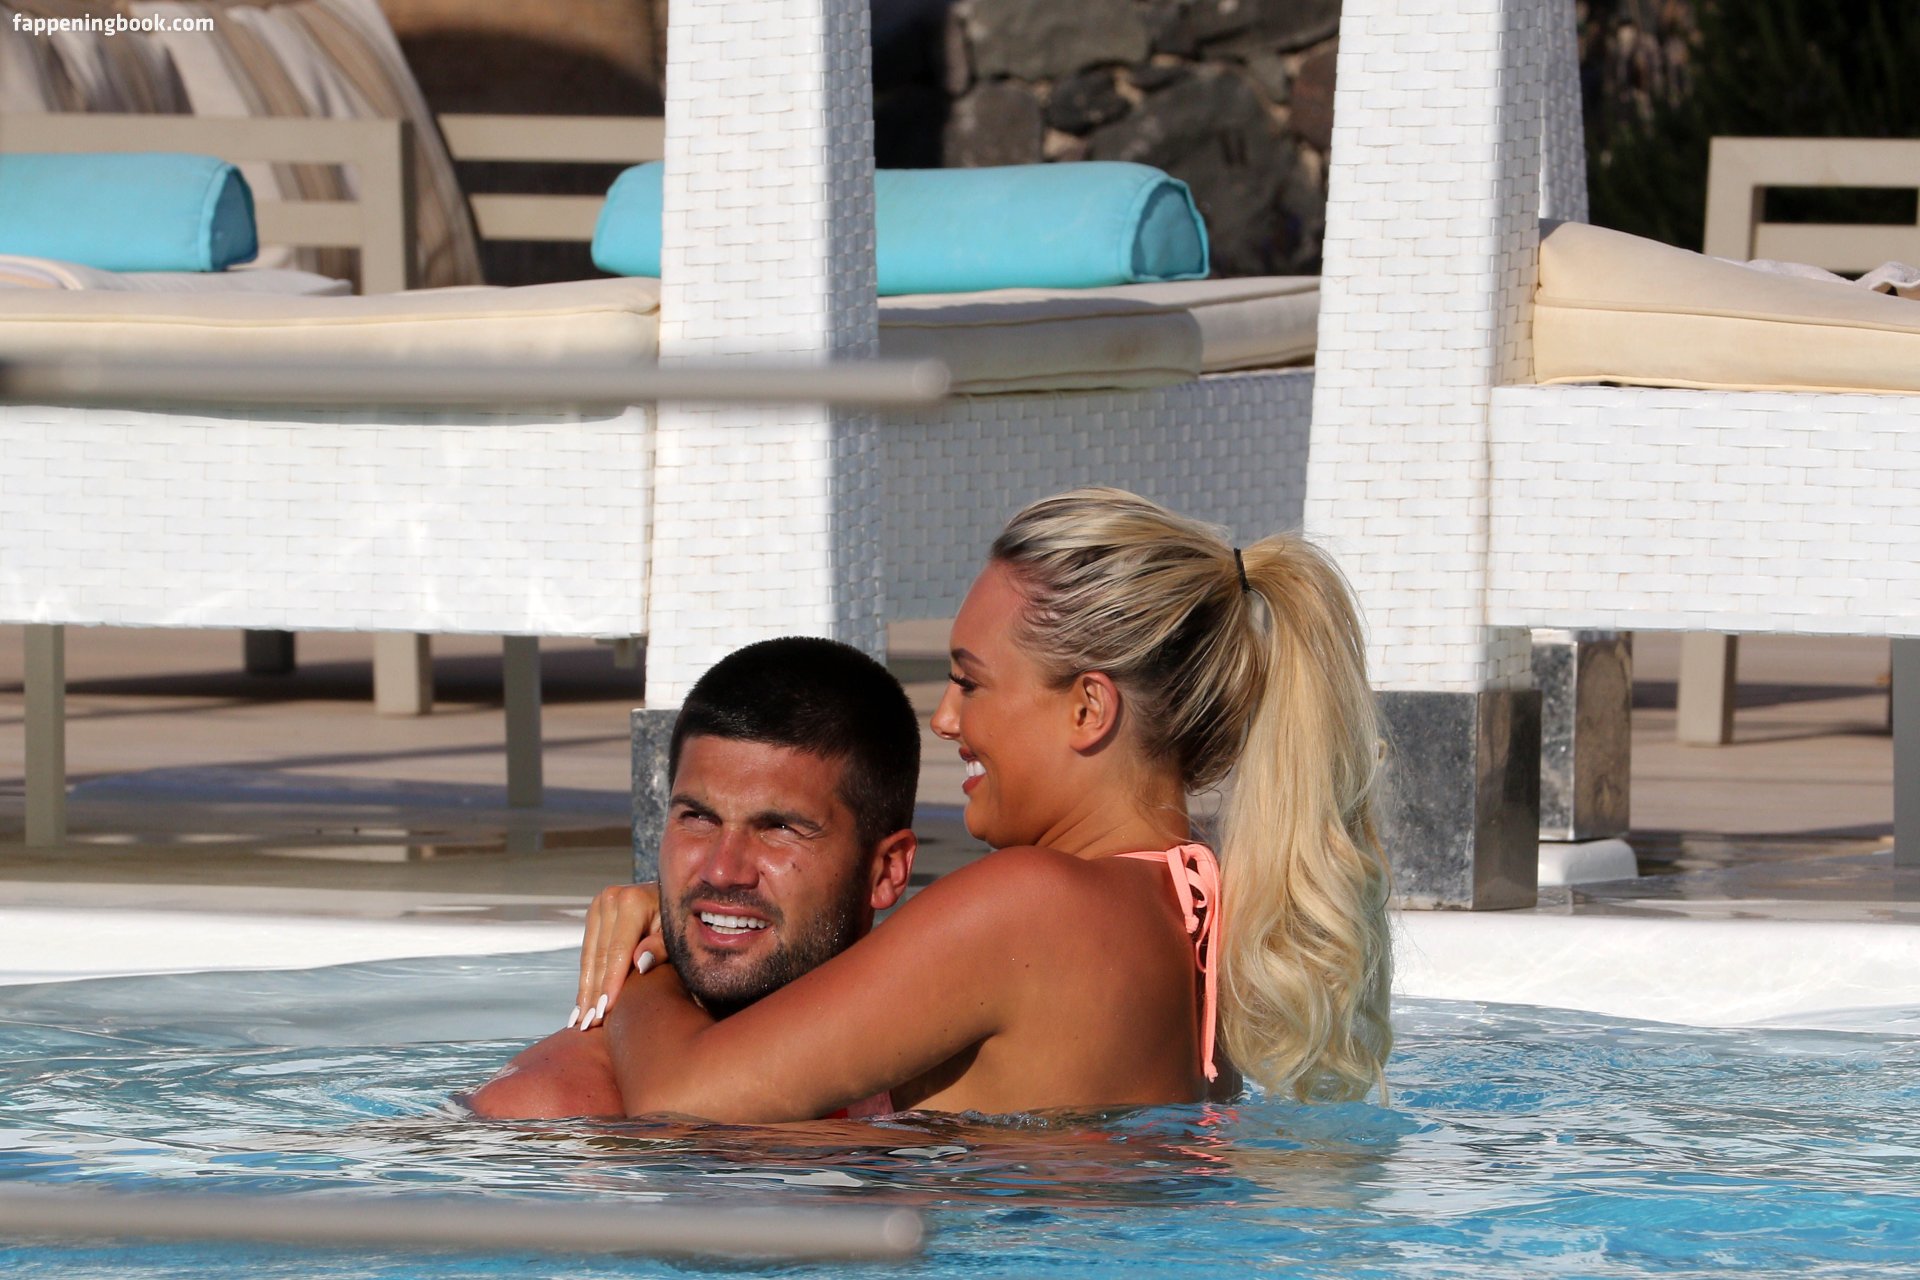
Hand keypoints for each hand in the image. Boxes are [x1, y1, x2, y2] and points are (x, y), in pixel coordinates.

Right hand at [571, 882, 664, 1030]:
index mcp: (631, 901)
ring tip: (580, 1022)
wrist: (676, 899)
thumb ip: (661, 947)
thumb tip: (640, 963)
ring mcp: (599, 906)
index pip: (617, 951)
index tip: (605, 1011)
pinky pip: (588, 953)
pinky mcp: (594, 915)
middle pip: (600, 956)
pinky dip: (587, 980)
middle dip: (594, 993)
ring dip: (585, 992)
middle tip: (588, 1025)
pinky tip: (582, 1004)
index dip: (611, 983)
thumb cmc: (683, 921)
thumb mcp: (678, 934)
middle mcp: (610, 899)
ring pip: (589, 957)